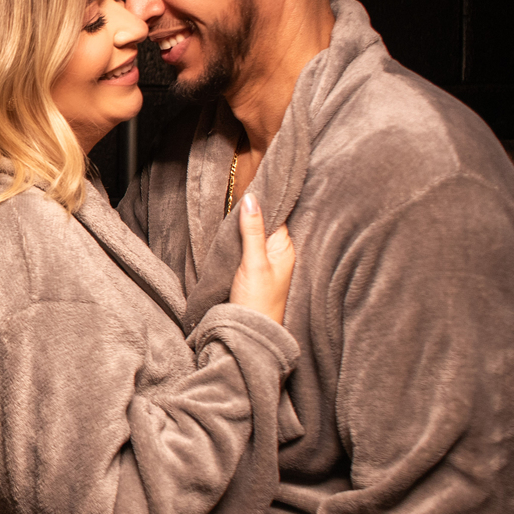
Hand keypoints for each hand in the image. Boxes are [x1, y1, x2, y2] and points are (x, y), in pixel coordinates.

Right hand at [229, 193, 293, 323]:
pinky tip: (228, 232)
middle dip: (252, 210)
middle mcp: (278, 253)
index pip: (277, 214)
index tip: (250, 181)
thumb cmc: (258, 301)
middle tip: (234, 191)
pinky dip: (238, 238)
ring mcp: (265, 262)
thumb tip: (252, 198)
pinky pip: (246, 246)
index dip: (264, 199)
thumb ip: (252, 230)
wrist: (249, 332)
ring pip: (253, 234)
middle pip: (265, 223)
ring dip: (242, 224)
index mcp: (285, 248)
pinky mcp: (251, 270)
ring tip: (228, 207)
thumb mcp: (254, 262)